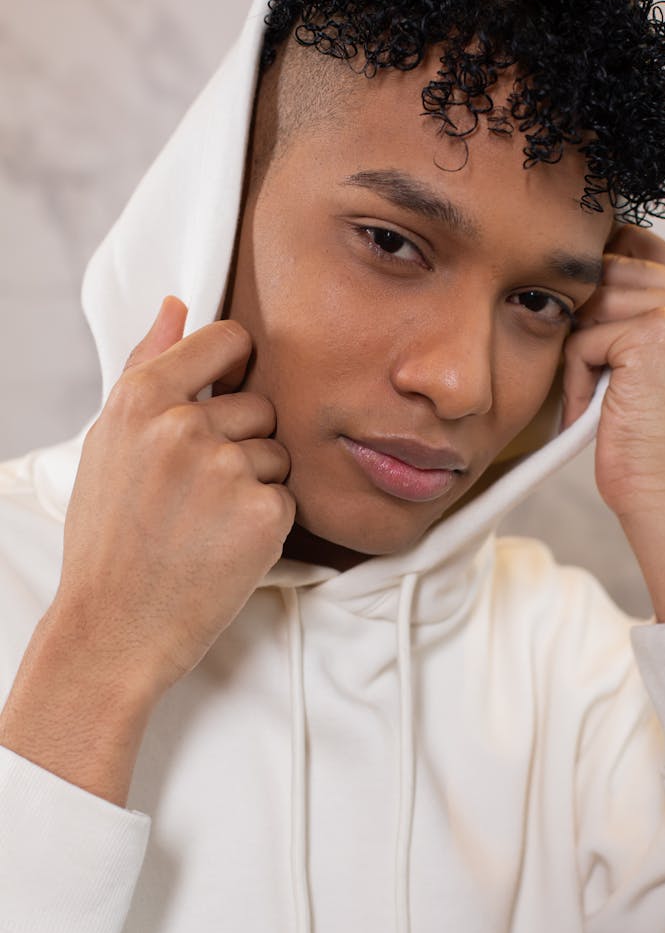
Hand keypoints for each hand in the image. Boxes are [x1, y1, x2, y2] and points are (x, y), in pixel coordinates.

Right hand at [56, 296, 295, 699]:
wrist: (114, 628)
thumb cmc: (109, 538)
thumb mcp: (108, 442)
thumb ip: (147, 365)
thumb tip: (177, 304)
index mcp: (142, 399)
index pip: (228, 341)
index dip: (236, 366)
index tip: (229, 390)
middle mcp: (185, 426)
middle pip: (261, 404)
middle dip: (242, 441)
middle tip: (198, 490)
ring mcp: (227, 470)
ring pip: (278, 452)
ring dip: (257, 483)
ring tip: (207, 521)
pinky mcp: (263, 514)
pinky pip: (288, 497)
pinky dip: (266, 523)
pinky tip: (224, 547)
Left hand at [562, 225, 664, 520]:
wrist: (664, 488)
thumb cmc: (651, 428)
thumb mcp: (658, 351)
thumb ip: (638, 298)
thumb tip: (583, 255)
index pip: (637, 242)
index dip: (599, 278)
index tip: (592, 324)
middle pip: (609, 268)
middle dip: (587, 319)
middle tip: (601, 372)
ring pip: (592, 302)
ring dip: (581, 350)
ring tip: (600, 392)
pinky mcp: (654, 334)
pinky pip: (581, 339)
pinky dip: (575, 377)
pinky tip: (597, 407)